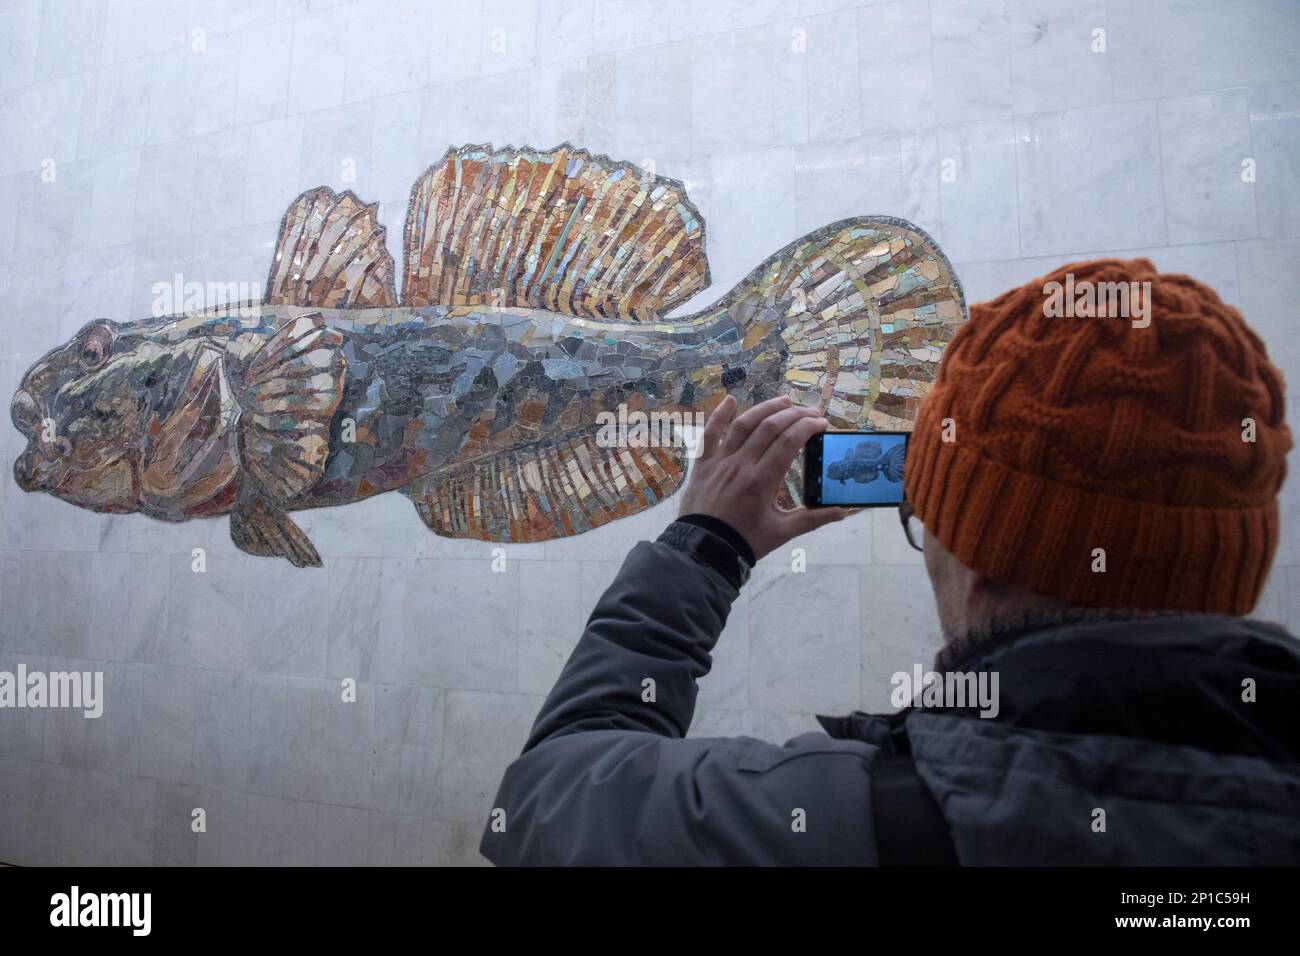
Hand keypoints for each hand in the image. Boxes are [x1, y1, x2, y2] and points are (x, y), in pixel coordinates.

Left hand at [680, 394, 845, 558]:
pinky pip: (709, 434)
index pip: (789, 441)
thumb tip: (840, 512)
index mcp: (762, 481)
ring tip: (785, 401)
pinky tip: (730, 400)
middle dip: (794, 414)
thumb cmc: (743, 541)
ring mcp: (720, 462)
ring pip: (743, 424)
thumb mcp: (781, 532)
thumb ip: (811, 520)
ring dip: (766, 408)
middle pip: (770, 427)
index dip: (808, 427)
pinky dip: (719, 415)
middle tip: (811, 413)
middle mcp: (741, 465)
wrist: (704, 549)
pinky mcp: (703, 464)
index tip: (822, 424)